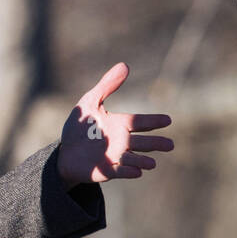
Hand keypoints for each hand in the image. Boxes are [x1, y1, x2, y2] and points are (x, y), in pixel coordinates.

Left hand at [56, 62, 172, 185]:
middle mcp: (122, 142)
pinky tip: (137, 172)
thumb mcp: (90, 102)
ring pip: (133, 159)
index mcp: (120, 124)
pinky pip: (119, 172)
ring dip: (142, 161)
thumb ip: (107, 86)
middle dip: (156, 144)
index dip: (154, 121)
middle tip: (170, 145)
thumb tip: (125, 65)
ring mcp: (115, 157)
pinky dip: (128, 171)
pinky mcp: (107, 171)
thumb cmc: (80, 127)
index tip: (168, 120)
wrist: (66, 152)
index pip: (140, 122)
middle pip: (142, 143)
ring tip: (152, 164)